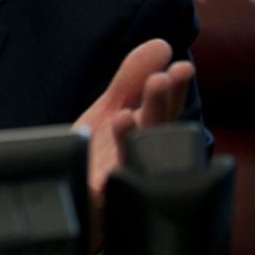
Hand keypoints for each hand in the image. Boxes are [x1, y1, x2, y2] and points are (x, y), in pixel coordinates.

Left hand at [74, 39, 193, 247]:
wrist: (73, 210)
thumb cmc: (97, 158)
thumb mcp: (109, 111)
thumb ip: (131, 79)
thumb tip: (162, 44)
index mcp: (144, 134)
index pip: (165, 109)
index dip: (174, 90)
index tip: (181, 68)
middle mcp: (140, 158)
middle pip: (155, 133)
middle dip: (158, 107)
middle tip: (160, 81)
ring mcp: (123, 184)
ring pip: (135, 163)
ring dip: (131, 139)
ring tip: (123, 116)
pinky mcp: (100, 206)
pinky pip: (101, 197)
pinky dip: (101, 185)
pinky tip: (100, 172)